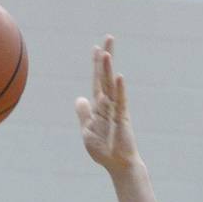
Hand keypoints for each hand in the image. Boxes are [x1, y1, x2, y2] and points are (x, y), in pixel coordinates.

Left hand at [75, 36, 142, 174]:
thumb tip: (79, 98)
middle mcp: (108, 104)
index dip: (96, 65)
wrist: (117, 164)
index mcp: (99, 107)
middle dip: (105, 58)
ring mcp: (116, 110)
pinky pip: (120, 101)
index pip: (97, 81)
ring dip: (108, 70)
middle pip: (105, 77)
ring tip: (106, 53)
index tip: (97, 48)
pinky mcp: (122, 118)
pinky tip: (119, 76)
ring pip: (111, 86)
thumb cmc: (104, 149)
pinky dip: (119, 89)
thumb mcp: (87, 130)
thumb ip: (84, 114)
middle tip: (108, 38)